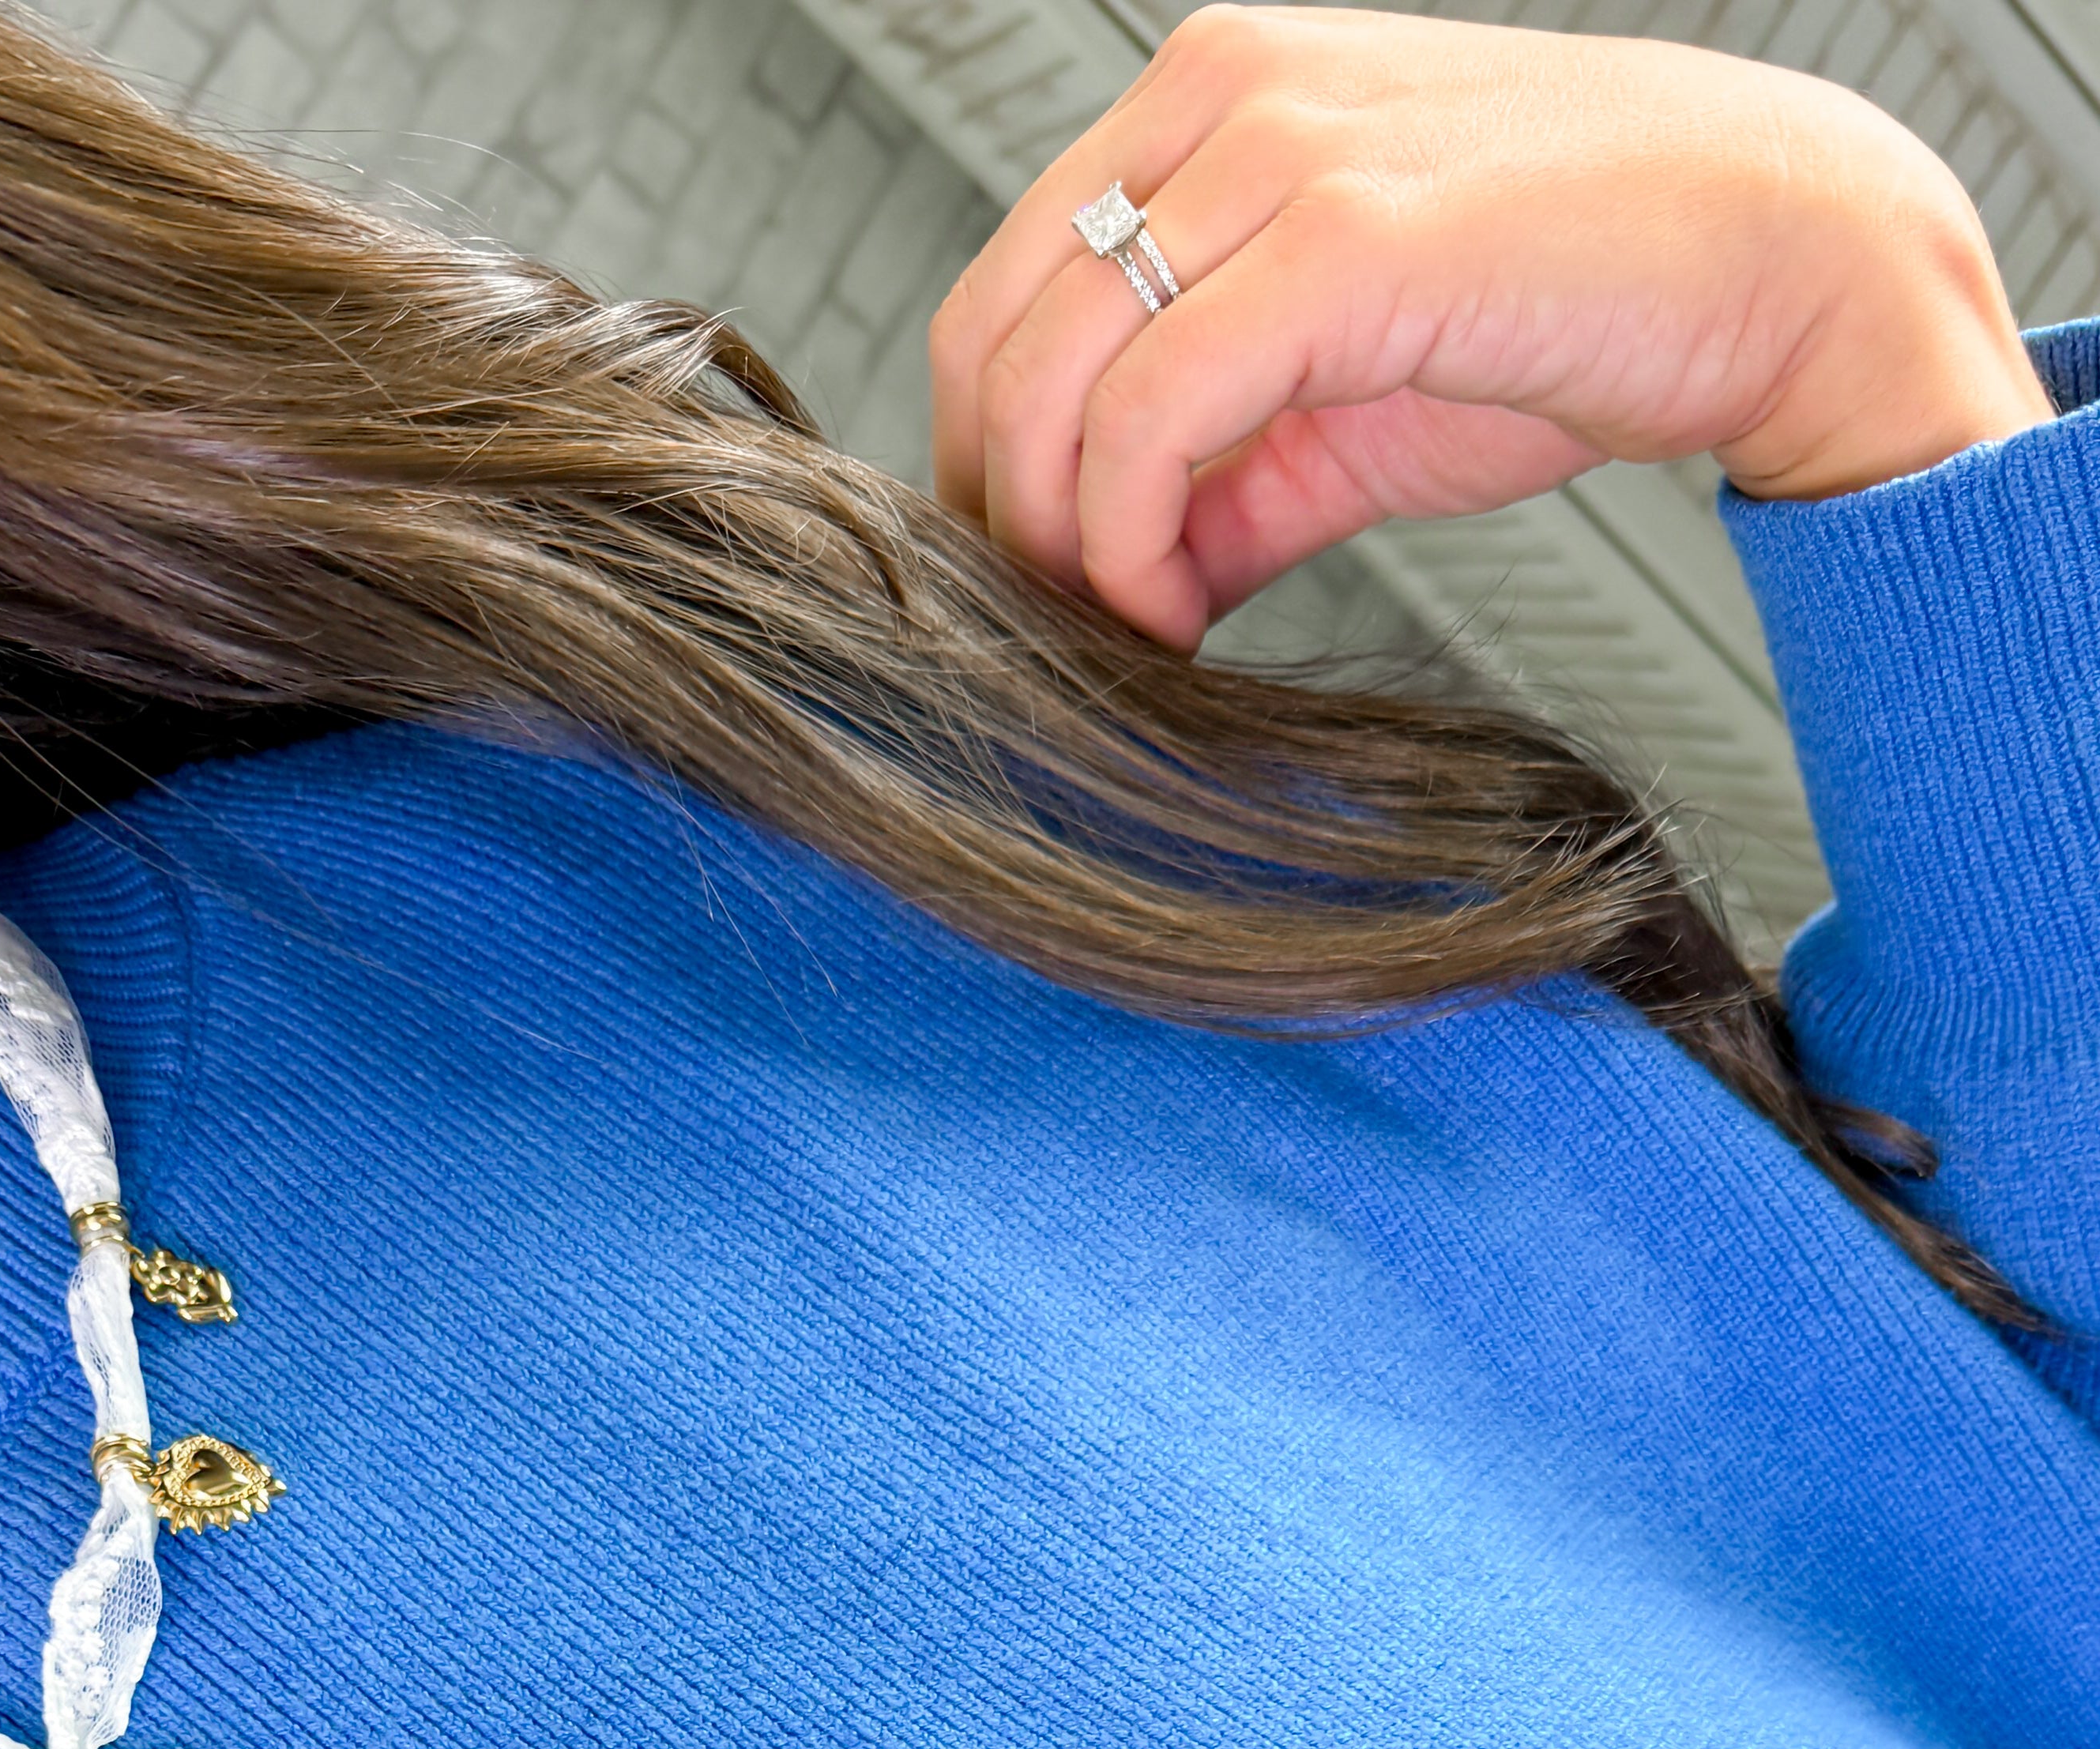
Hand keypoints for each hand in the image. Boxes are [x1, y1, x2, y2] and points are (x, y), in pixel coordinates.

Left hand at [930, 6, 2054, 649]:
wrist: (1780, 260)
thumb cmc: (1579, 306)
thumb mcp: (1343, 404)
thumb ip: (1213, 475)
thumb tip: (1113, 583)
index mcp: (1210, 97)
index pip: (1007, 289)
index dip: (993, 461)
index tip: (1048, 583)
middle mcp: (1223, 94)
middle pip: (994, 332)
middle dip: (1003, 511)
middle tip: (1062, 629)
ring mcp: (1279, 149)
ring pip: (1050, 375)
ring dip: (1058, 543)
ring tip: (1130, 628)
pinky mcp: (1342, 239)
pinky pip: (1147, 415)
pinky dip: (1126, 543)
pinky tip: (1176, 611)